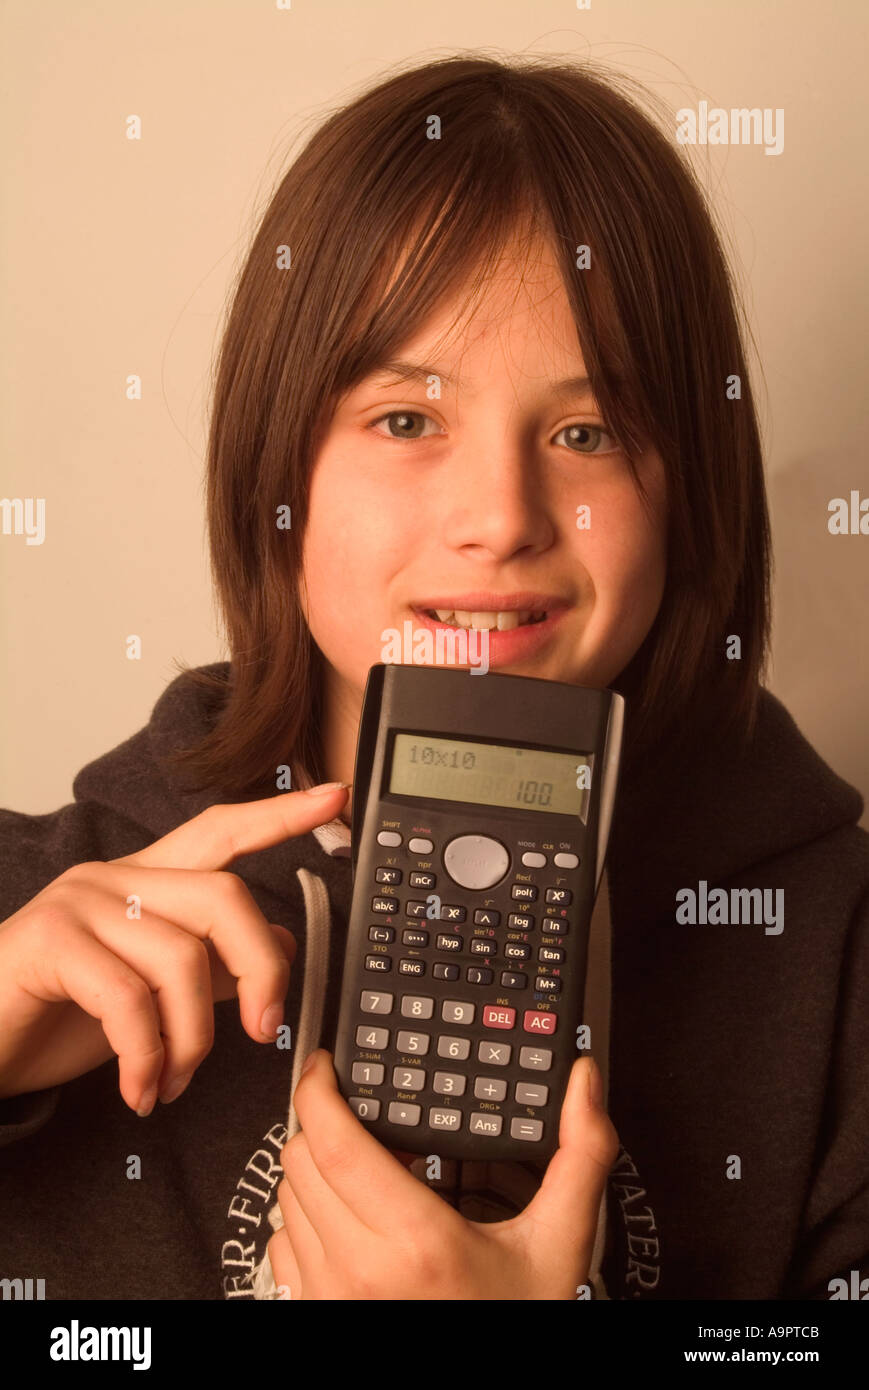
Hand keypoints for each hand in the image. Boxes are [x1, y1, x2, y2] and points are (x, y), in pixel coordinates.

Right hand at [0, 783, 348, 1110]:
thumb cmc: (57, 1015)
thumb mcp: (151, 991)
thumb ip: (212, 965)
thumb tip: (282, 946)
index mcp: (147, 880)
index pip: (222, 832)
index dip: (280, 817)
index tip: (336, 799)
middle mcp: (117, 877)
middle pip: (225, 896)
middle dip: (262, 969)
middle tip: (265, 1032)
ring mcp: (80, 903)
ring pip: (181, 957)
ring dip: (193, 1041)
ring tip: (172, 1084)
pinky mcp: (48, 942)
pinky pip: (127, 999)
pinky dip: (147, 1058)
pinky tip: (141, 1091)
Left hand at [267, 1048, 618, 1299]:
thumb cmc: (520, 1322)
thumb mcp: (559, 1244)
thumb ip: (580, 1157)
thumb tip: (585, 1083)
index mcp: (418, 1240)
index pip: (335, 1145)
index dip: (319, 1092)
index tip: (326, 1067)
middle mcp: (359, 1271)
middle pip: (301, 1162)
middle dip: (321, 1124)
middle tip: (355, 1115)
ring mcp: (329, 1298)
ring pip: (288, 1201)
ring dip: (314, 1172)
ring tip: (360, 1170)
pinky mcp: (314, 1314)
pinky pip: (283, 1247)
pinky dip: (305, 1221)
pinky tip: (348, 1221)